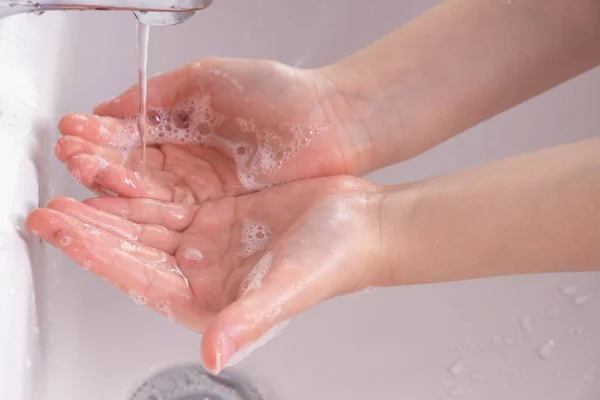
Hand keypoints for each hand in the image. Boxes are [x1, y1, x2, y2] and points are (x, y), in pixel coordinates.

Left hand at [26, 176, 383, 372]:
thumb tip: (213, 353)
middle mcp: (203, 272)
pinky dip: (142, 189)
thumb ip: (248, 320)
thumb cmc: (336, 260)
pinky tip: (120, 177)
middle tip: (48, 210)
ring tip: (74, 187)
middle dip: (90, 229)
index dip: (99, 255)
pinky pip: (170, 200)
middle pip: (133, 249)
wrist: (362, 223)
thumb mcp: (289, 289)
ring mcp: (209, 241)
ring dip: (109, 206)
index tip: (63, 232)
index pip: (140, 277)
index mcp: (211, 299)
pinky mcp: (219, 214)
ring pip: (146, 222)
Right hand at [54, 58, 370, 202]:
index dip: (101, 135)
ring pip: (148, 191)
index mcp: (183, 123)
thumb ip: (158, 92)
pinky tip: (119, 204)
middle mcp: (189, 159)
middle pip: (133, 166)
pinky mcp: (220, 212)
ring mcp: (203, 187)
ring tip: (83, 180)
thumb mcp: (208, 78)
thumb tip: (109, 107)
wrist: (330, 123)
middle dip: (98, 161)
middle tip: (71, 159)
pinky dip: (145, 208)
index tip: (74, 133)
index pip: (130, 134)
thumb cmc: (279, 93)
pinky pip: (175, 212)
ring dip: (113, 187)